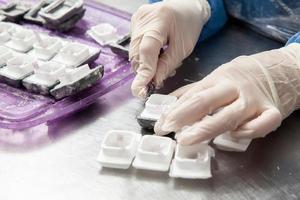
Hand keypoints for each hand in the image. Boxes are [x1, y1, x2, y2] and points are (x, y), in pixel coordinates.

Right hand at [129, 0, 210, 97]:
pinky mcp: (134, 23)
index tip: (140, 89)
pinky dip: (143, 56)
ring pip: (133, 52)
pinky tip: (155, 55)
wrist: (186, 7)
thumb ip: (167, 65)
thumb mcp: (183, 48)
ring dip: (144, 64)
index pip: (147, 50)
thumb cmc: (188, 24)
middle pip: (137, 53)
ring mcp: (137, 20)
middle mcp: (144, 18)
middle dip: (145, 70)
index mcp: (160, 21)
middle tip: (155, 82)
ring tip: (159, 65)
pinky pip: (134, 46)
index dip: (144, 71)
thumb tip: (154, 81)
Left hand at [154, 44, 299, 144]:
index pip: (193, 95)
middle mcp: (234, 88)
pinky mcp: (273, 111)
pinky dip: (248, 131)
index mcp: (219, 78)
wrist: (284, 68)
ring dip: (205, 129)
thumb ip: (197, 89)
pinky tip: (235, 135)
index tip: (161, 124)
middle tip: (167, 130)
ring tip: (186, 139)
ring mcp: (254, 100)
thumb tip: (171, 100)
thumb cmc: (245, 74)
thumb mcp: (219, 75)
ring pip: (228, 116)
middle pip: (206, 102)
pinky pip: (261, 125)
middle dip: (182, 117)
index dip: (174, 110)